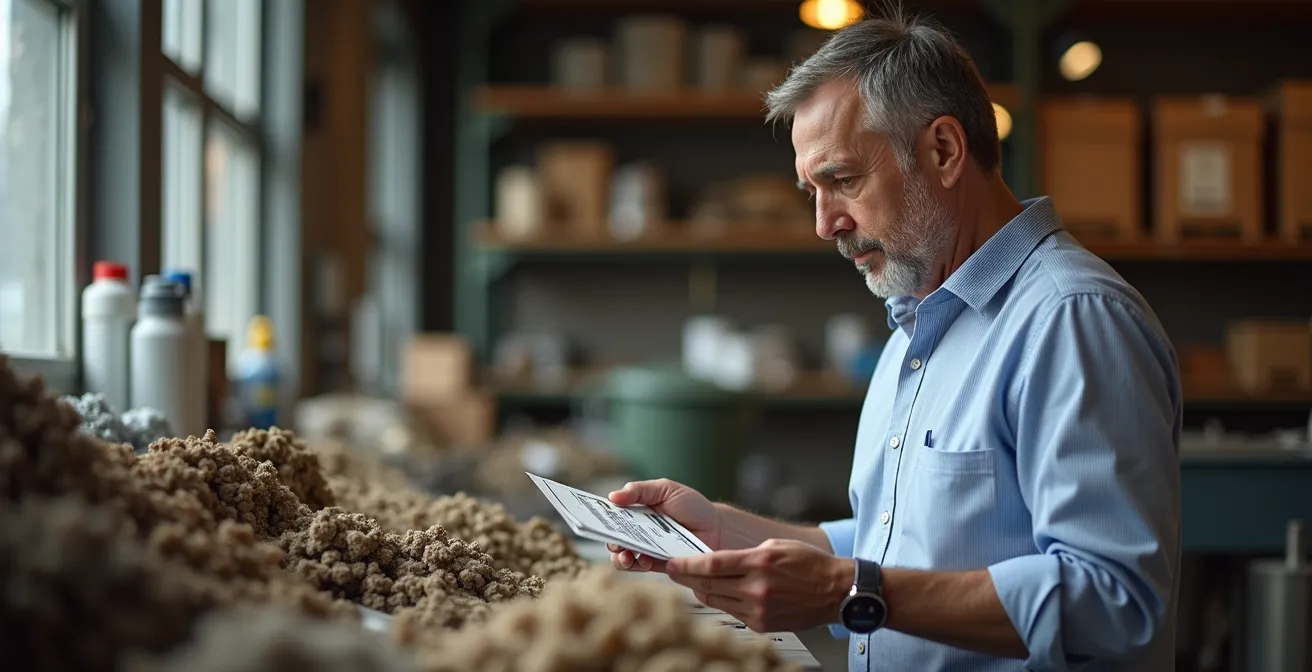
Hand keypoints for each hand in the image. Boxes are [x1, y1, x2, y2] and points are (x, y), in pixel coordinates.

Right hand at [607, 478, 720, 572]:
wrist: (718, 529)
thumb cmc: (693, 507)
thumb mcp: (667, 489)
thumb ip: (640, 491)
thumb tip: (613, 496)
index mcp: (636, 510)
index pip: (611, 513)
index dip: (597, 515)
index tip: (587, 516)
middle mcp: (637, 530)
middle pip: (612, 536)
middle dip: (607, 538)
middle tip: (613, 539)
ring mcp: (645, 548)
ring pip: (621, 556)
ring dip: (619, 556)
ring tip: (626, 555)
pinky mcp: (657, 564)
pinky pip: (639, 567)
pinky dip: (637, 564)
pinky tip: (644, 560)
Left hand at [665, 538, 853, 632]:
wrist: (836, 591)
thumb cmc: (809, 564)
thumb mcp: (775, 546)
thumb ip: (745, 554)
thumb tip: (718, 561)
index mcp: (759, 562)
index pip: (712, 564)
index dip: (686, 564)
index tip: (671, 563)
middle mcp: (756, 588)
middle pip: (708, 584)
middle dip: (686, 577)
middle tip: (672, 570)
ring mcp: (758, 609)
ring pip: (716, 600)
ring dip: (701, 590)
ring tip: (693, 581)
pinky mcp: (762, 624)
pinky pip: (732, 612)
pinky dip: (722, 602)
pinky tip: (718, 593)